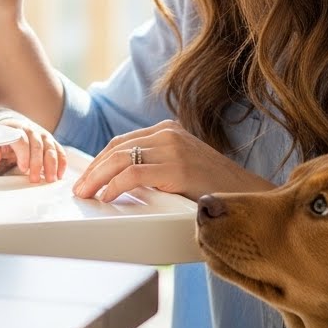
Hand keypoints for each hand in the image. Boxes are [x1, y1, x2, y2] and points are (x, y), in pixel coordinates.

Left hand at [0, 117, 65, 182]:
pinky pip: (59, 150)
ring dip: (52, 165)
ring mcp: (43, 135)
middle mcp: (31, 130)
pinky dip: (61, 162)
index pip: (21, 140)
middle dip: (37, 163)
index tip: (23, 168)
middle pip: (37, 145)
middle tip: (35, 179)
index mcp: (15, 129)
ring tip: (50, 179)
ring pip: (50, 148)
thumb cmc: (5, 138)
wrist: (14, 127)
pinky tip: (60, 174)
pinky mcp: (51, 141)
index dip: (23, 154)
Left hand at [71, 120, 273, 201]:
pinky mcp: (176, 167)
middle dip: (94, 170)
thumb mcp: (181, 167)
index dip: (100, 160)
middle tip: (79, 188)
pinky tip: (106, 197)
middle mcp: (168, 134)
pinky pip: (133, 174)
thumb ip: (157, 164)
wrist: (247, 196)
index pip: (123, 141)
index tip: (87, 177)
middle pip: (117, 148)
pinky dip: (114, 185)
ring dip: (97, 178)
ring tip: (85, 194)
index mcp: (168, 130)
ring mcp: (173, 148)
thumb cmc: (214, 188)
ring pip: (120, 159)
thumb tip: (122, 178)